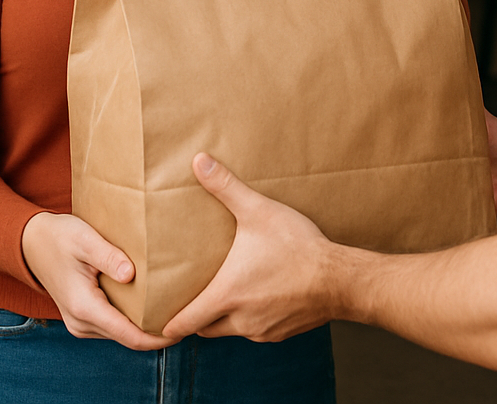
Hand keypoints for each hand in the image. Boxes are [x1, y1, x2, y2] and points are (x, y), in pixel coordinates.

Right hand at [20, 211, 175, 349]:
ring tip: (176, 310)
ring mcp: (81, 324)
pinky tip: (153, 305)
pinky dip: (134, 321)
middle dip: (159, 333)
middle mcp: (81, 323)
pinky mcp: (83, 318)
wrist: (31, 243)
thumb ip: (108, 256)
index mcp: (84, 307)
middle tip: (190, 317)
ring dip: (147, 328)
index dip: (159, 337)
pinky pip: (114, 326)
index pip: (129, 335)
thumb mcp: (85, 239)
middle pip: (129, 339)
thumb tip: (130, 274)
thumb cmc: (59, 237)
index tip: (185, 328)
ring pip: (122, 335)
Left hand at [162, 154, 339, 341]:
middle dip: (195, 317)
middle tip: (190, 299)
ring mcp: (262, 331)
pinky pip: (257, 330)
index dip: (165, 325)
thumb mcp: (258, 212)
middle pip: (204, 330)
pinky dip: (252, 318)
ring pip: (231, 330)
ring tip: (227, 293)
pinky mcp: (281, 333)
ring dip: (226, 316)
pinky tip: (261, 296)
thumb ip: (226, 187)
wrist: (341, 280)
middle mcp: (240, 320)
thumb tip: (199, 161)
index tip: (155, 324)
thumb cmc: (298, 247)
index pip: (182, 324)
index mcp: (226, 296)